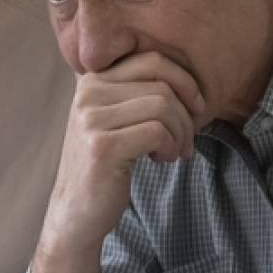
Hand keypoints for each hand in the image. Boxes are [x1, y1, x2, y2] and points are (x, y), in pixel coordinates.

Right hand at [33, 53, 203, 272]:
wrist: (76, 213)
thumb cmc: (105, 165)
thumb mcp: (116, 119)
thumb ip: (137, 93)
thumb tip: (188, 82)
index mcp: (92, 80)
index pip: (151, 60)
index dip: (183, 80)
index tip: (196, 107)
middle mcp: (88, 94)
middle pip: (161, 84)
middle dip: (186, 114)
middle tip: (186, 142)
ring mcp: (91, 119)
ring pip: (163, 106)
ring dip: (180, 133)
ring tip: (173, 153)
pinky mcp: (102, 146)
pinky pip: (157, 131)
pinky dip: (170, 147)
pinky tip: (161, 160)